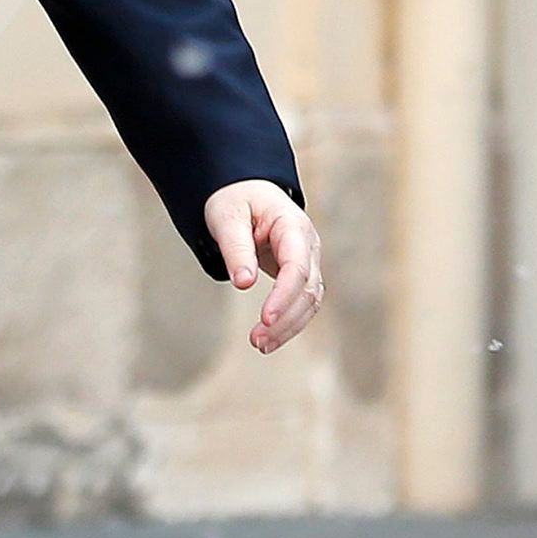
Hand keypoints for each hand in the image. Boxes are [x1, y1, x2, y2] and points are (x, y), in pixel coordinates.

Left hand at [203, 180, 323, 353]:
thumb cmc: (235, 200)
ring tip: (259, 345)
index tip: (265, 319)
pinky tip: (267, 340)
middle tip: (256, 340)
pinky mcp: (299, 276)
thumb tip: (244, 284)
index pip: (297, 267)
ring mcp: (307, 262)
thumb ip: (236, 249)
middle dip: (285, 319)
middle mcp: (308, 246)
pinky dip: (288, 324)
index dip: (284, 295)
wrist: (244, 192)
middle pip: (308, 290)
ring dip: (288, 327)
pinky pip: (301, 304)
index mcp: (293, 226)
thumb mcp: (227, 217)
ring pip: (309, 302)